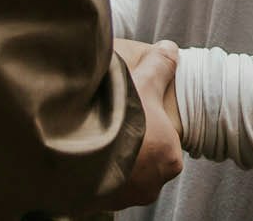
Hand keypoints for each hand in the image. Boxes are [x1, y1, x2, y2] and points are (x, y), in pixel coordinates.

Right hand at [101, 39, 182, 208]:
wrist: (81, 151)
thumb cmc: (121, 119)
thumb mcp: (144, 83)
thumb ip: (161, 66)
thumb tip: (171, 47)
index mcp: (170, 159)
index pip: (166, 144)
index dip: (151, 126)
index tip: (134, 115)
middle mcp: (151, 185)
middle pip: (145, 162)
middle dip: (132, 147)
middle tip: (114, 126)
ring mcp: (125, 198)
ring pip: (123, 176)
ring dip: (112, 160)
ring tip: (96, 137)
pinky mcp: (100, 204)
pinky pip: (101, 186)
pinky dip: (95, 172)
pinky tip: (85, 152)